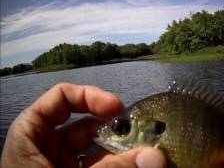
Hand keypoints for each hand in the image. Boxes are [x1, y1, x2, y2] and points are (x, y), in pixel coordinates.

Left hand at [1, 83, 165, 167]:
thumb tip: (156, 157)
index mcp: (32, 137)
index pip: (60, 99)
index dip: (90, 97)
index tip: (118, 109)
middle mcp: (48, 149)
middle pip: (86, 125)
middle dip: (116, 130)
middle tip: (144, 137)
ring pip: (98, 150)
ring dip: (123, 152)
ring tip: (149, 155)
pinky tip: (138, 167)